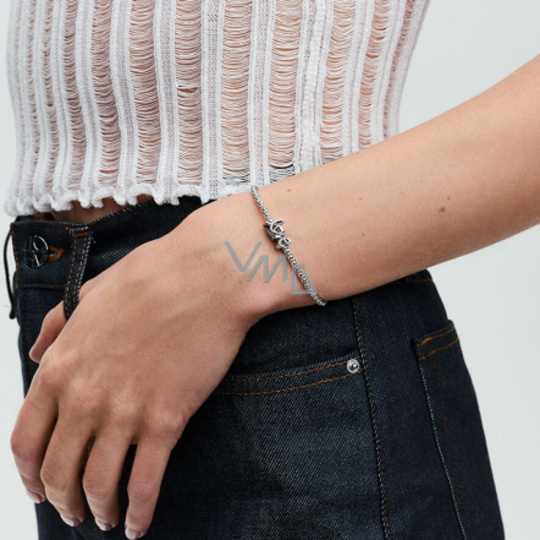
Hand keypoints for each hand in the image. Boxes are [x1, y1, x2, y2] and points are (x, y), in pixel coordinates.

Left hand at [9, 193, 282, 537]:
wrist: (208, 275)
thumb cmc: (153, 276)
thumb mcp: (88, 293)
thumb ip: (55, 326)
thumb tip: (35, 353)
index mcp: (61, 364)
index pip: (26, 440)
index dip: (29, 474)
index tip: (39, 488)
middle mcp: (85, 396)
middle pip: (58, 471)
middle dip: (62, 501)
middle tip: (74, 511)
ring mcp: (125, 411)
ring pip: (98, 484)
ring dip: (98, 511)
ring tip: (105, 519)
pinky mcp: (166, 420)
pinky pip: (144, 483)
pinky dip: (138, 512)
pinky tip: (138, 524)